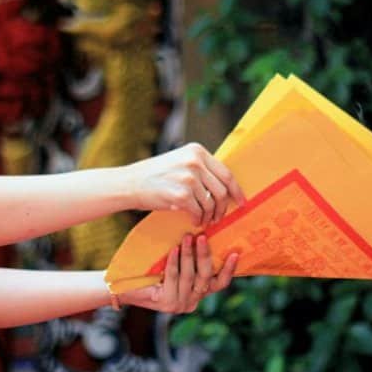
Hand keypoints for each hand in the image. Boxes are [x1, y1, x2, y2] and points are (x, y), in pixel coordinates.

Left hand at [121, 234, 238, 313]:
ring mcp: (179, 305)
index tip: (235, 252)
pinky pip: (174, 277)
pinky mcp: (167, 303)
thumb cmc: (149, 273)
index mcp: (197, 295)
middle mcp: (191, 302)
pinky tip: (174, 249)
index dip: (229, 269)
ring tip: (188, 237)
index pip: (219, 284)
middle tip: (203, 236)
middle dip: (205, 254)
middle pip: (206, 276)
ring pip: (190, 275)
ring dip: (190, 254)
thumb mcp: (175, 266)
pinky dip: (175, 262)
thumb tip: (206, 234)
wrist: (123, 287)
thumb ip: (191, 260)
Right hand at [125, 143, 245, 226]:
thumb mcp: (180, 162)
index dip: (236, 190)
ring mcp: (188, 177)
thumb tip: (226, 187)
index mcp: (197, 151)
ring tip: (203, 220)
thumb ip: (201, 169)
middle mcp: (195, 161)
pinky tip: (193, 220)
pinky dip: (197, 219)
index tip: (241, 202)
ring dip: (209, 216)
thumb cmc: (155, 176)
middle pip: (222, 190)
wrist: (129, 183)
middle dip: (223, 208)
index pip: (226, 173)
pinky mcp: (181, 194)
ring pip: (211, 203)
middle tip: (218, 217)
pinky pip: (198, 212)